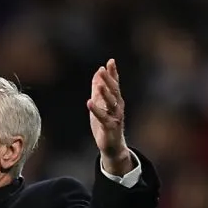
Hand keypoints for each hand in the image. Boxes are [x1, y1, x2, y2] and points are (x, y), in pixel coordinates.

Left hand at [87, 59, 131, 174]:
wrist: (112, 146)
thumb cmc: (105, 124)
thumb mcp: (100, 104)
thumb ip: (98, 89)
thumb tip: (97, 72)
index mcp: (116, 101)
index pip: (115, 84)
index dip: (113, 73)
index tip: (111, 61)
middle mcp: (118, 107)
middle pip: (114, 91)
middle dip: (109, 80)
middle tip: (103, 69)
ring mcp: (115, 117)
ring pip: (111, 103)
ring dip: (105, 93)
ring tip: (99, 84)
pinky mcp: (110, 127)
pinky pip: (103, 117)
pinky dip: (96, 110)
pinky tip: (89, 102)